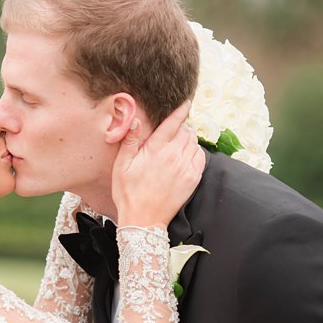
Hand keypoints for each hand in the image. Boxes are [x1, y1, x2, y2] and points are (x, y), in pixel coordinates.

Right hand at [112, 101, 204, 228]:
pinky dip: (196, 151)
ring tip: (179, 142)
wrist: (143, 220)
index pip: (172, 123)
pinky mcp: (192, 179)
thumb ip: (130, 141)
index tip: (186, 102)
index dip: (180, 111)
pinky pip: (201, 158)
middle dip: (181, 127)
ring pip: (194, 143)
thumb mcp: (121, 166)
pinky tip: (188, 154)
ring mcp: (185, 168)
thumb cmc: (128, 193)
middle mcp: (174, 156)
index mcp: (156, 150)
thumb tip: (134, 121)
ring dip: (188, 138)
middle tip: (174, 129)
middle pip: (185, 131)